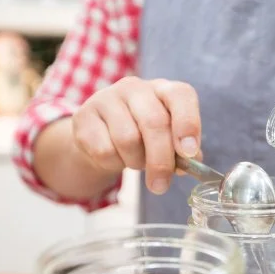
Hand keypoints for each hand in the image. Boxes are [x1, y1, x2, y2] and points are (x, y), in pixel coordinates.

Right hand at [72, 76, 201, 194]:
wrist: (101, 137)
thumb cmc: (144, 138)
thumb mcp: (168, 141)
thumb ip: (183, 151)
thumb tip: (191, 162)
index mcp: (164, 90)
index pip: (180, 96)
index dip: (188, 123)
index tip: (188, 152)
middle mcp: (136, 87)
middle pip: (154, 123)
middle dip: (161, 160)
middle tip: (160, 186)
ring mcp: (107, 98)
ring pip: (128, 139)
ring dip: (135, 162)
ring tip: (135, 162)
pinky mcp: (83, 115)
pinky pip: (104, 150)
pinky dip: (113, 164)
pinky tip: (115, 157)